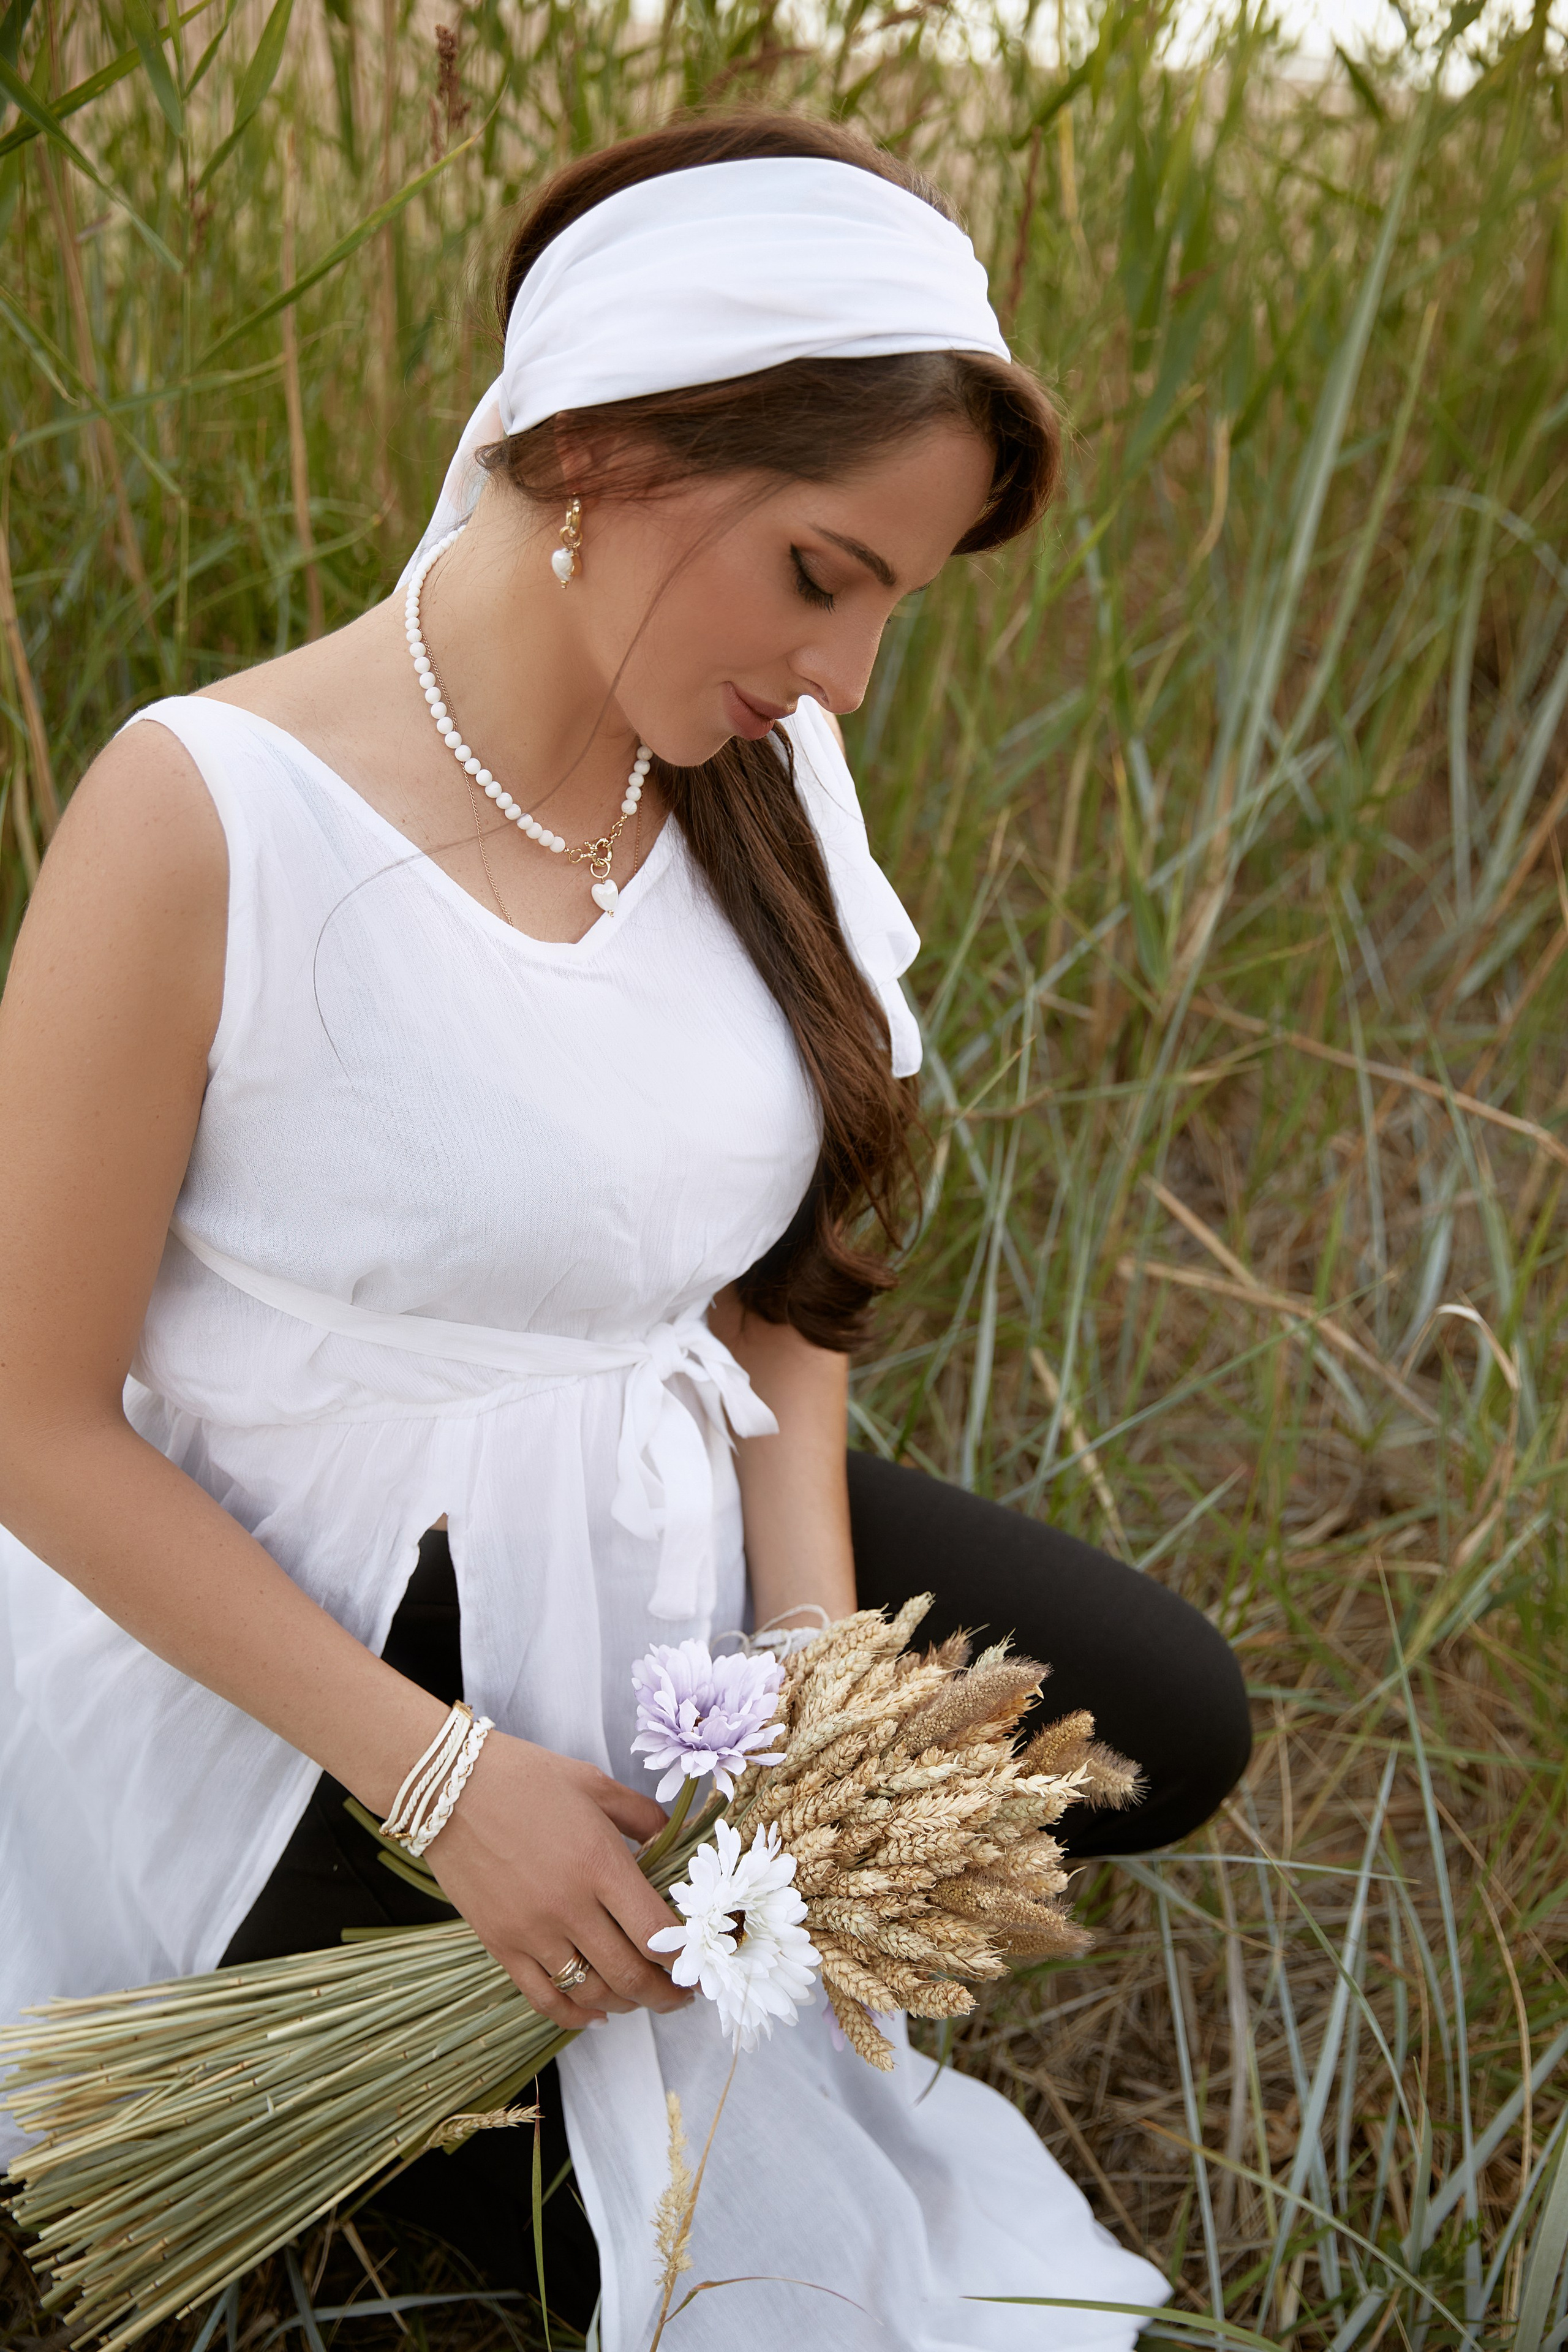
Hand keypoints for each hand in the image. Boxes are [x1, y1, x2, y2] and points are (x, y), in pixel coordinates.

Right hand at [425, 1730, 692, 2031]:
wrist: (449, 1787)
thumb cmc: (526, 1777)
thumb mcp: (595, 1784)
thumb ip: (642, 1816)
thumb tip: (673, 1840)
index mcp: (600, 1864)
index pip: (656, 1932)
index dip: (685, 1958)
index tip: (697, 1964)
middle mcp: (569, 1906)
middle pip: (630, 1974)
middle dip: (664, 1995)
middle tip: (681, 1995)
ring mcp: (531, 1931)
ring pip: (591, 1992)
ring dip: (626, 2004)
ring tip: (642, 1998)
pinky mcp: (500, 1945)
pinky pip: (543, 1998)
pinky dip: (575, 2015)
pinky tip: (595, 2013)